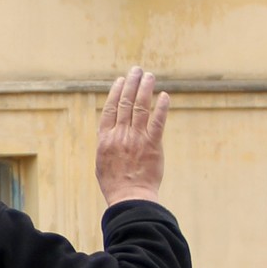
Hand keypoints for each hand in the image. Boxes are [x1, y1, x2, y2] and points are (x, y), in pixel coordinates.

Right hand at [96, 67, 169, 207]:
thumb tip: (110, 133)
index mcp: (105, 138)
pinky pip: (157, 122)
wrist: (129, 197)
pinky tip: (164, 96)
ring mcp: (136, 138)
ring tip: (149, 76)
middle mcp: (119, 134)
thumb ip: (107, 144)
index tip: (121, 80)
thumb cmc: (115, 184)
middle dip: (131, 83)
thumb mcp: (102, 162)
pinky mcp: (152, 144)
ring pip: (140, 107)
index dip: (116, 92)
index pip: (110, 109)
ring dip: (145, 89)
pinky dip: (161, 107)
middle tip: (136, 70)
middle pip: (125, 103)